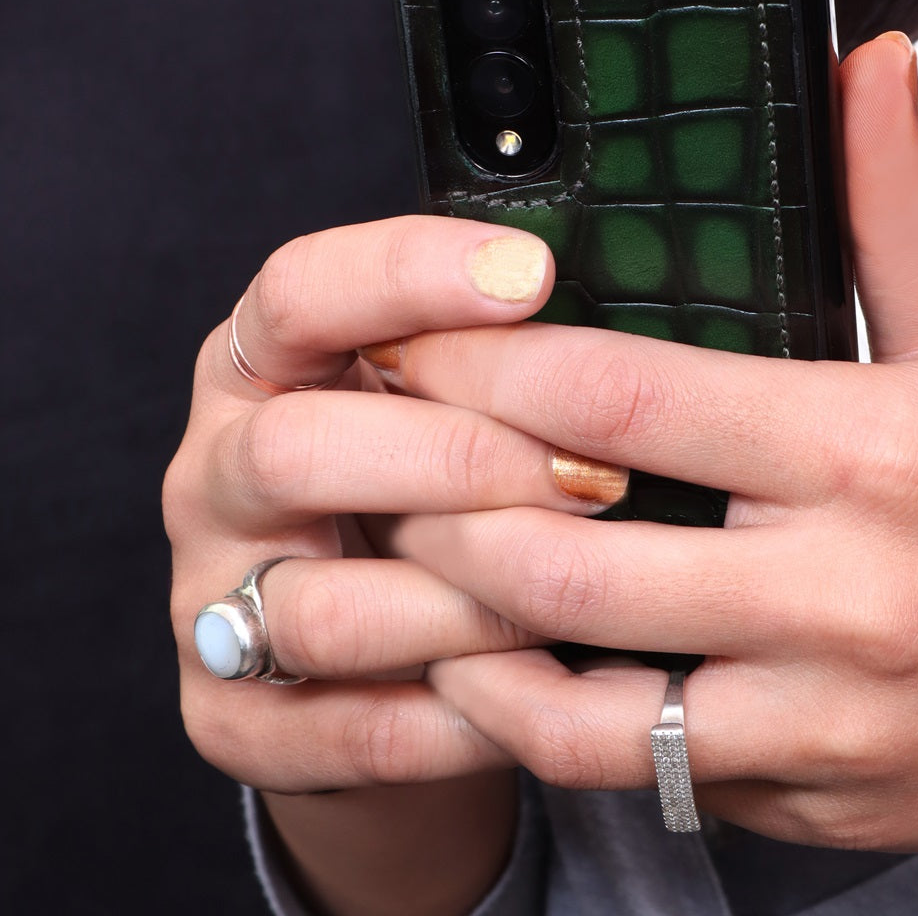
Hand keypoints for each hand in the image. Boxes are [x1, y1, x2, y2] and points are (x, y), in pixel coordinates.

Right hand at [163, 216, 626, 913]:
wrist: (371, 656)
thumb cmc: (427, 492)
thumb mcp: (442, 403)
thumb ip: (489, 365)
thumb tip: (624, 340)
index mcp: (262, 370)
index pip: (298, 293)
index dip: (407, 273)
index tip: (531, 272)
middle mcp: (216, 475)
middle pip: (293, 450)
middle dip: (460, 461)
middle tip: (588, 479)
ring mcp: (208, 602)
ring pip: (327, 610)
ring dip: (472, 607)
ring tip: (578, 599)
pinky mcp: (230, 720)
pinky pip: (352, 730)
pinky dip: (463, 715)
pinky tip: (541, 687)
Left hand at [391, 33, 917, 853]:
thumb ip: (900, 207)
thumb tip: (865, 68)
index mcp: (872, 451)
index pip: (623, 395)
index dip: (485, 365)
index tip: (411, 342)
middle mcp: (842, 591)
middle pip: (567, 554)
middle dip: (438, 504)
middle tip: (379, 456)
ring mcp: (827, 718)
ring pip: (583, 700)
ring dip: (469, 638)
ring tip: (410, 575)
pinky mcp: (819, 801)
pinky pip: (650, 778)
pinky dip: (554, 728)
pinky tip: (507, 675)